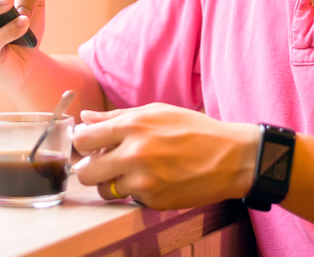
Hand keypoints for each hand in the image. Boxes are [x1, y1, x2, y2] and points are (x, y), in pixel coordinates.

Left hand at [72, 103, 258, 208]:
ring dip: (112, 183)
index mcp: (132, 127)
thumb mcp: (156, 112)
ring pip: (106, 191)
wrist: (231, 158)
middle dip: (89, 169)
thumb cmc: (193, 130)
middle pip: (85, 173)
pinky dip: (138, 192)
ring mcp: (144, 181)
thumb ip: (116, 116)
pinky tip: (155, 180)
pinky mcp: (155, 201)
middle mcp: (134, 155)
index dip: (82, 143)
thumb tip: (86, 117)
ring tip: (131, 172)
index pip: (83, 140)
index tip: (89, 145)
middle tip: (102, 164)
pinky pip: (132, 199)